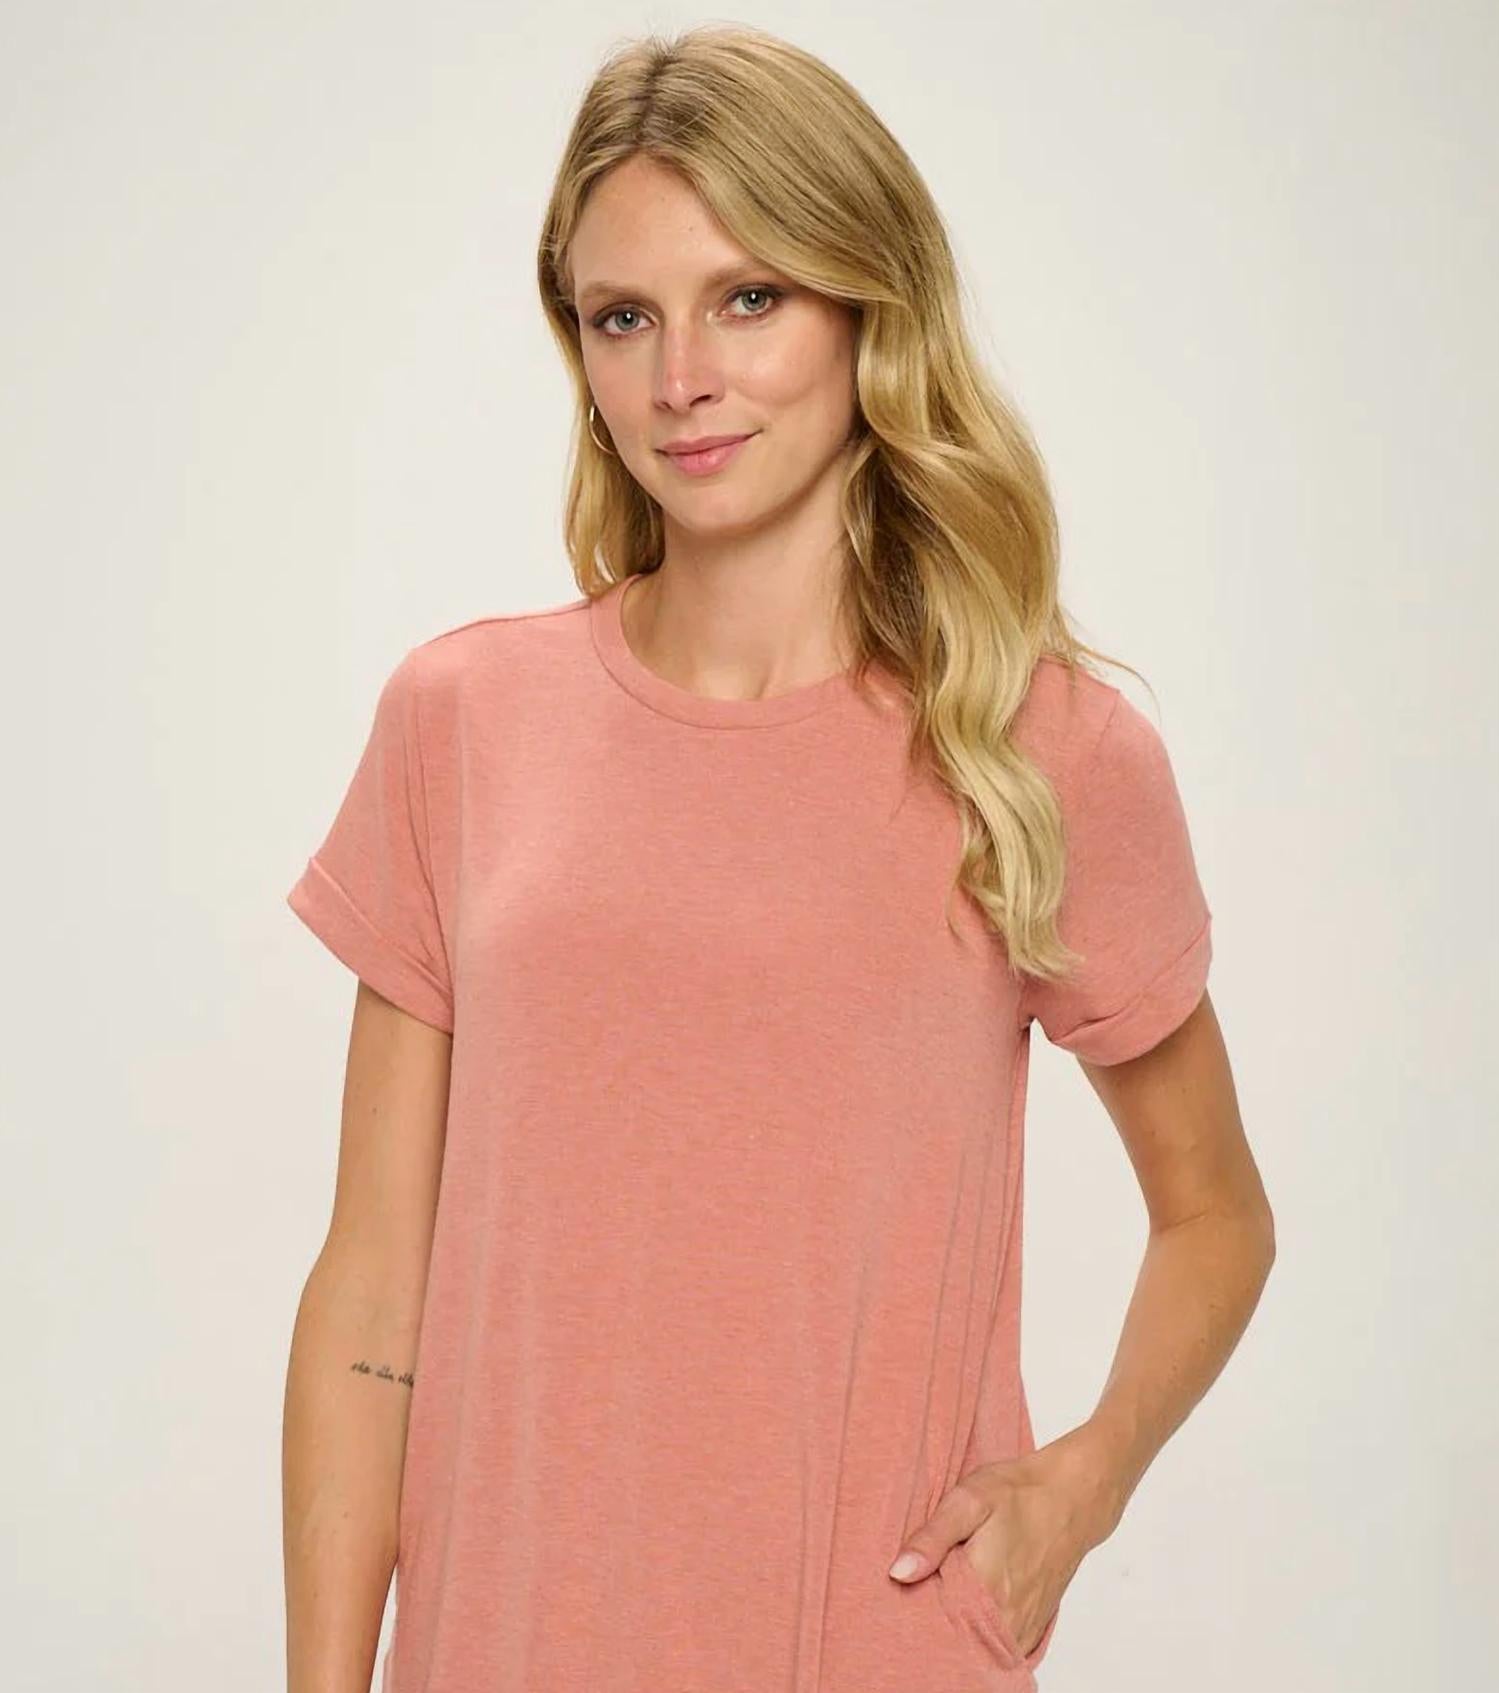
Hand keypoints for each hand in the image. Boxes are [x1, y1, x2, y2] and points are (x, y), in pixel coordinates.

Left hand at [888, 1430, 1113, 1656]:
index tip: (902, 1599)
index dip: (915, 1613)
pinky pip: (1003, 1647)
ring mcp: (1025, 1626)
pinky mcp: (1035, 1627)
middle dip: (937, 1626)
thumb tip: (898, 1572)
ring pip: (982, 1648)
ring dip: (962, 1632)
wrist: (1071, 1497)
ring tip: (947, 1600)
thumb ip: (932, 1538)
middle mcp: (1008, 1616)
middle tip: (924, 1595)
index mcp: (986, 1587)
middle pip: (959, 1641)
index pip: (936, 1624)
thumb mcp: (968, 1500)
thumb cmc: (1019, 1493)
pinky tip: (971, 1610)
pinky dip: (985, 1636)